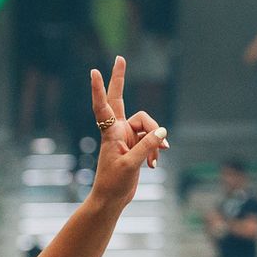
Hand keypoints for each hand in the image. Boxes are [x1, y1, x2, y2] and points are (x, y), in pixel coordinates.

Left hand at [88, 56, 168, 204]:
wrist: (112, 198)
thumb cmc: (114, 182)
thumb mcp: (131, 164)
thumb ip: (147, 146)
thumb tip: (162, 132)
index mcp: (111, 132)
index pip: (103, 106)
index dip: (99, 89)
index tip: (93, 71)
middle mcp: (118, 129)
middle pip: (120, 98)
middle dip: (120, 79)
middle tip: (120, 58)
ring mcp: (127, 135)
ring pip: (149, 125)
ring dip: (155, 141)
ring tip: (153, 160)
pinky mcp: (136, 144)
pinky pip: (152, 139)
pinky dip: (156, 150)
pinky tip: (153, 164)